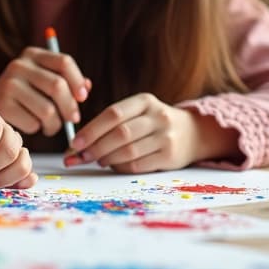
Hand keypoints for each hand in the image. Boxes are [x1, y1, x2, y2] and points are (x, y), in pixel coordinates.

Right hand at [0, 47, 89, 136]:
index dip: (77, 81)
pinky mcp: (2, 106)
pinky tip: (32, 125)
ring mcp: (8, 85)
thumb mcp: (40, 79)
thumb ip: (64, 81)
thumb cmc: (22, 94)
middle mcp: (19, 66)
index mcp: (32, 54)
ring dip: (55, 124)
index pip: (64, 62)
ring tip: (51, 126)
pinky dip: (37, 129)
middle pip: (57, 86)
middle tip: (73, 119)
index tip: (82, 97)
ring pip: (47, 110)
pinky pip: (33, 123)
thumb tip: (86, 87)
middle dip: (70, 107)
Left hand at [62, 93, 202, 172]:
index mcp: (144, 101)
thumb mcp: (138, 113)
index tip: (75, 143)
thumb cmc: (153, 124)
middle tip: (80, 156)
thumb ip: (111, 124)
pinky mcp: (170, 156)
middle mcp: (157, 116)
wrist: (193, 133)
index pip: (113, 114)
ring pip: (128, 151)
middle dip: (96, 147)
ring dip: (107, 158)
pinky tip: (113, 166)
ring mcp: (166, 136)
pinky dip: (121, 167)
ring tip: (97, 160)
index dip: (91, 129)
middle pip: (120, 133)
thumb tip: (76, 145)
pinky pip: (138, 165)